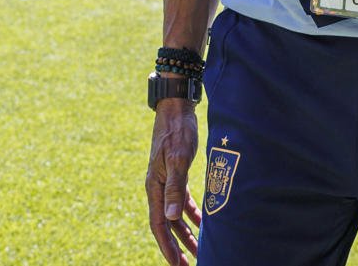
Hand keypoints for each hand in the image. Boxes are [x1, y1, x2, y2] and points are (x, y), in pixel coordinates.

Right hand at [145, 102, 200, 264]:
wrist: (176, 107)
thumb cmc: (177, 130)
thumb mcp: (178, 158)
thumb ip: (175, 188)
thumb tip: (172, 217)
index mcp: (155, 186)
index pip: (159, 224)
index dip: (167, 246)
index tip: (176, 264)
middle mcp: (158, 187)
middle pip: (167, 224)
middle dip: (176, 247)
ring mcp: (167, 181)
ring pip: (175, 216)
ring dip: (186, 234)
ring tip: (198, 252)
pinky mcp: (177, 174)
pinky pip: (182, 202)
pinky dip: (192, 215)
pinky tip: (202, 224)